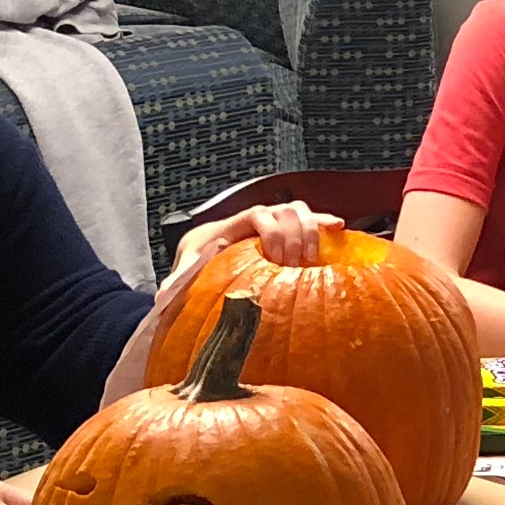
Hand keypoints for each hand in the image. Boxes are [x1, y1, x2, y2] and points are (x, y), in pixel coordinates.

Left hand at [169, 200, 339, 292]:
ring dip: (312, 231)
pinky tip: (340, 230)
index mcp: (233, 226)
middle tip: (297, 267)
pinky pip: (310, 220)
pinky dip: (325, 222)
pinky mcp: (286, 232)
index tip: (278, 260)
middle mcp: (256, 218)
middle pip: (285, 210)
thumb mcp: (185, 273)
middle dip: (296, 237)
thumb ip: (178, 282)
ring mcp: (273, 222)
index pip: (259, 215)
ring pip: (300, 210)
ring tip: (314, 259)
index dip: (273, 233)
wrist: (202, 256)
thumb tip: (164, 294)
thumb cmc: (194, 265)